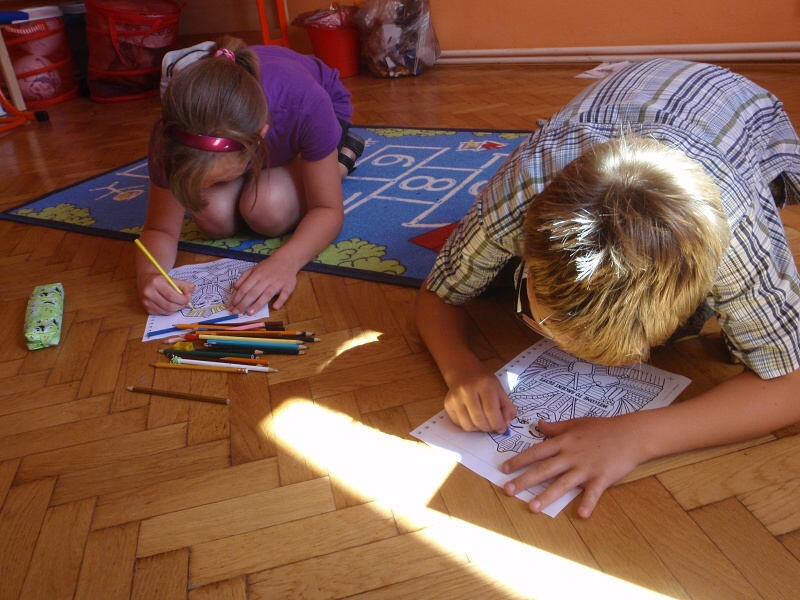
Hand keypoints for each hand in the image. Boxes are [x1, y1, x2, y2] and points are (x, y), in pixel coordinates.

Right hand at [138, 274, 193, 315]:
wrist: (145, 280)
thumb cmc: (161, 280)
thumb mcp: (172, 279)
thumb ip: (184, 285)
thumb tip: (190, 292)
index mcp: (155, 282)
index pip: (172, 296)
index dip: (183, 299)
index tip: (188, 299)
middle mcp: (149, 293)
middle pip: (169, 306)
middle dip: (180, 305)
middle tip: (184, 302)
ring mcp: (146, 302)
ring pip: (166, 311)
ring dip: (175, 309)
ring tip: (177, 303)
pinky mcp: (146, 309)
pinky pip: (162, 314)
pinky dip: (168, 311)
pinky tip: (168, 304)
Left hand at [229, 257, 297, 313]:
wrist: (286, 259)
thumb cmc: (268, 266)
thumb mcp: (254, 268)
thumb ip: (244, 278)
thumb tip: (235, 288)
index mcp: (256, 275)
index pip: (244, 288)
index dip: (236, 298)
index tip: (231, 307)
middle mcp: (266, 280)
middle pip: (253, 293)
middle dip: (243, 304)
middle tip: (235, 312)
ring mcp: (277, 283)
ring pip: (266, 295)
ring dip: (258, 304)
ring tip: (249, 313)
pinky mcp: (288, 286)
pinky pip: (284, 295)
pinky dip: (280, 301)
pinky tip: (275, 307)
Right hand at [444, 370, 516, 432]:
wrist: (463, 371)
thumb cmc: (483, 380)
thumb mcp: (499, 388)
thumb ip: (506, 406)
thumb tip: (506, 424)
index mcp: (484, 384)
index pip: (491, 411)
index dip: (498, 424)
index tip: (502, 428)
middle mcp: (467, 390)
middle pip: (479, 420)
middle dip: (489, 428)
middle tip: (493, 427)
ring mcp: (455, 398)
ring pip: (468, 425)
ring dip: (479, 429)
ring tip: (484, 423)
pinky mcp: (448, 404)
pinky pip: (460, 424)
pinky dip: (469, 426)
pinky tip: (474, 419)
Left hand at [501, 416, 645, 517]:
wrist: (630, 434)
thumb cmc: (602, 428)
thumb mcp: (576, 423)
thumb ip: (555, 427)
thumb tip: (538, 424)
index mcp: (563, 442)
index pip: (536, 452)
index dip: (519, 460)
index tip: (504, 469)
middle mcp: (571, 456)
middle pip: (544, 469)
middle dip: (524, 480)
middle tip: (508, 490)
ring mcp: (586, 468)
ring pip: (562, 484)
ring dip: (547, 496)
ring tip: (532, 507)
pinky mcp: (602, 478)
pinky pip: (593, 493)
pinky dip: (588, 504)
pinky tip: (581, 515)